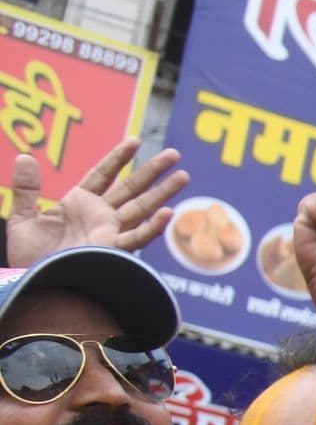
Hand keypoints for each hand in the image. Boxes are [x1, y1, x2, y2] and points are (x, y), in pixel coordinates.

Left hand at [7, 141, 189, 263]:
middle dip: (153, 170)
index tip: (135, 141)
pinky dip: (153, 227)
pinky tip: (168, 213)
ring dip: (164, 192)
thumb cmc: (29, 258)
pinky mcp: (111, 250)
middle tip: (175, 154)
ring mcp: (109, 232)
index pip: (103, 174)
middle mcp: (99, 216)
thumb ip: (25, 189)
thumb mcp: (21, 219)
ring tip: (184, 176)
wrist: (35, 283)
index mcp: (78, 205)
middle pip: (132, 188)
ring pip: (142, 208)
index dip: (119, 157)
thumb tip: (25, 157)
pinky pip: (136, 238)